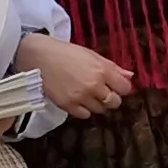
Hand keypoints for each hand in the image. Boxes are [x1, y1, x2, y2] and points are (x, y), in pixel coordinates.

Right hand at [15, 37, 132, 118]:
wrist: (38, 57)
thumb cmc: (65, 52)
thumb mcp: (91, 55)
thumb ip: (112, 67)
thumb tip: (129, 76)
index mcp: (102, 70)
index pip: (125, 88)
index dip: (121, 87)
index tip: (116, 86)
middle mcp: (94, 85)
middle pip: (114, 102)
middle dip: (111, 98)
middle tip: (102, 92)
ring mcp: (81, 97)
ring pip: (100, 110)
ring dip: (97, 104)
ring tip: (87, 94)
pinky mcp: (68, 105)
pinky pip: (85, 115)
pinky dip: (83, 110)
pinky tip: (78, 100)